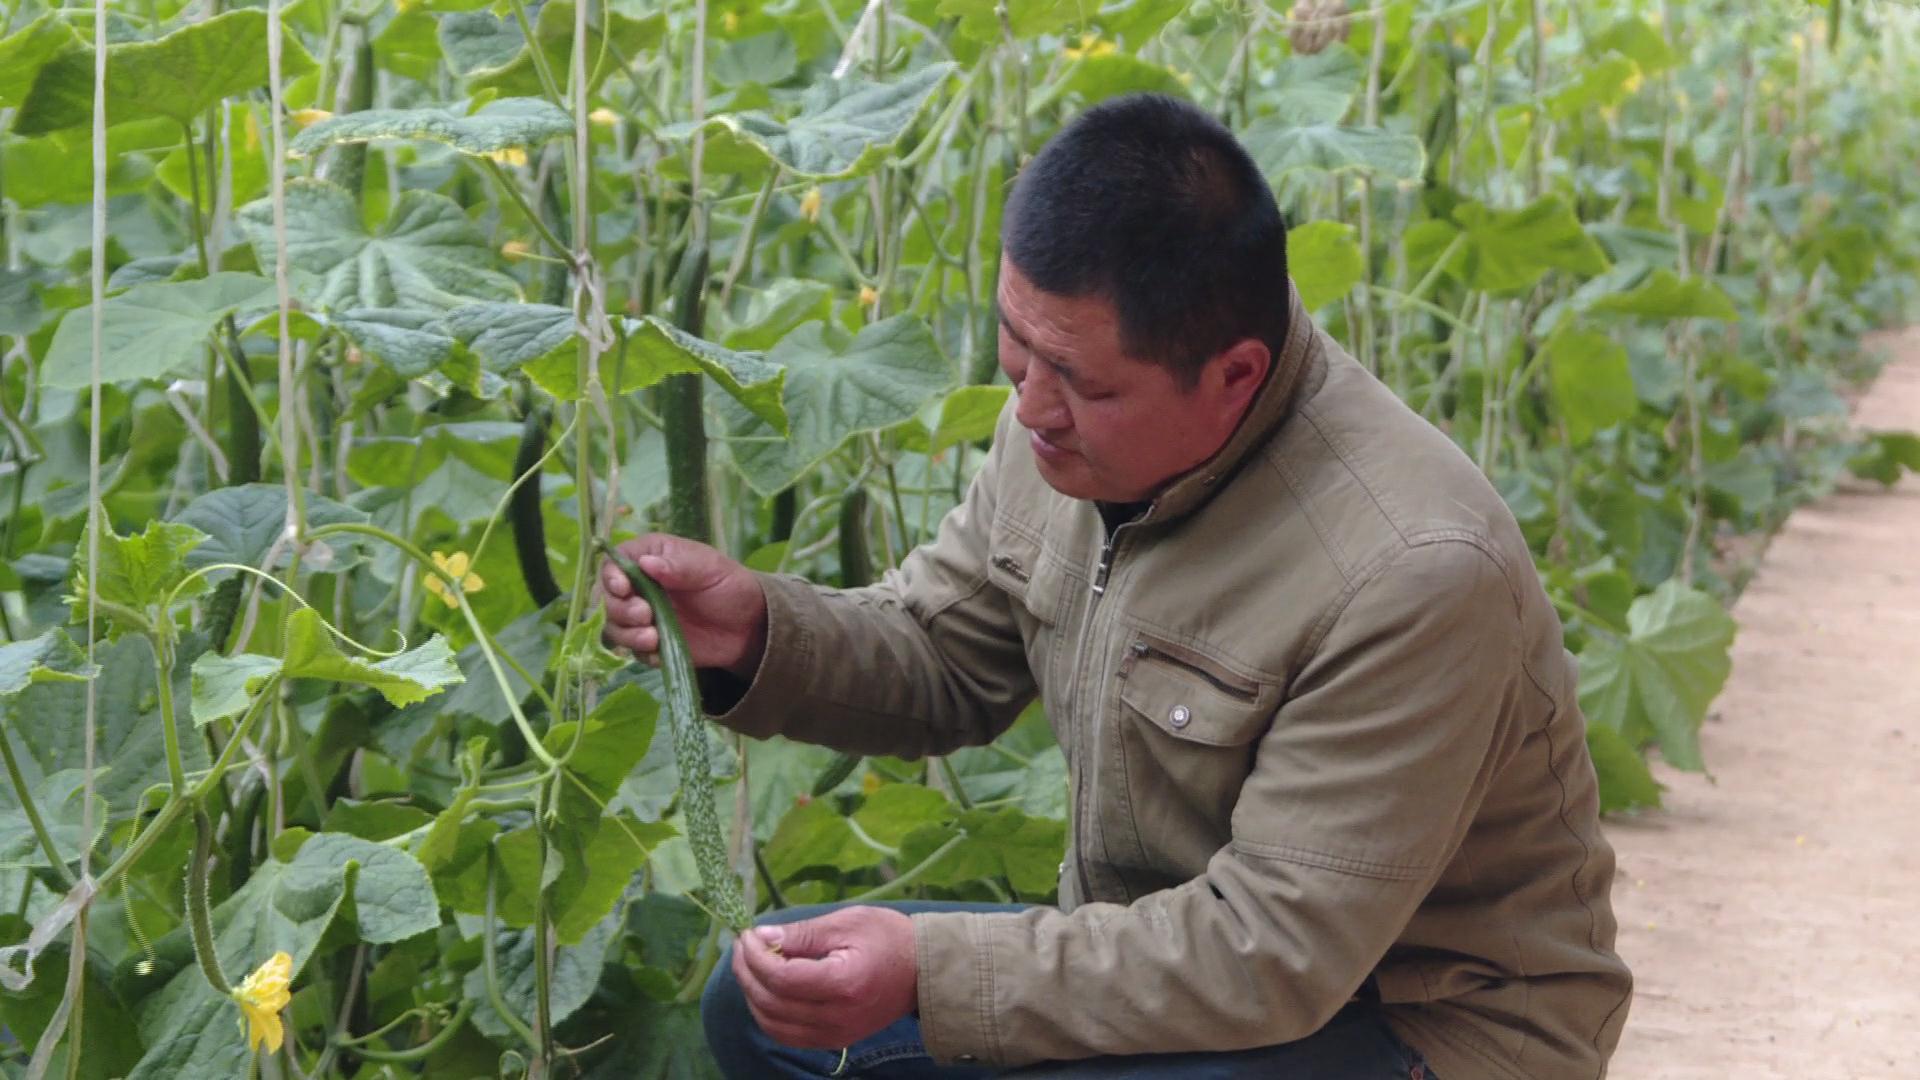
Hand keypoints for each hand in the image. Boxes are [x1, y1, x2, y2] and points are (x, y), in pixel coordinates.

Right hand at [599, 533, 767, 677]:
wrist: (748, 627)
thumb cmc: (729, 586)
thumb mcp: (710, 568)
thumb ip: (678, 565)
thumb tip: (646, 562)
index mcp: (649, 557)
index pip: (614, 563)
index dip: (612, 576)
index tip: (624, 588)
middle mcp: (639, 586)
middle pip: (608, 598)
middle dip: (621, 609)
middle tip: (645, 615)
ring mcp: (642, 616)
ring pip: (614, 626)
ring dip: (628, 634)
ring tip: (653, 638)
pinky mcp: (649, 643)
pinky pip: (633, 651)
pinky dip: (642, 653)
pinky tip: (660, 652)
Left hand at [731, 906, 918, 1049]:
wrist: (924, 970)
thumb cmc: (888, 937)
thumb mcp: (846, 922)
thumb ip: (802, 934)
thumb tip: (761, 937)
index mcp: (842, 983)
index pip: (782, 978)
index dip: (756, 957)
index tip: (748, 935)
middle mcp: (837, 1016)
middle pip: (772, 1003)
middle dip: (748, 974)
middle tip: (742, 947)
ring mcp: (835, 1034)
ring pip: (774, 1025)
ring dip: (753, 996)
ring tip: (750, 966)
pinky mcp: (835, 1040)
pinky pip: (788, 1036)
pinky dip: (768, 1015)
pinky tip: (765, 991)